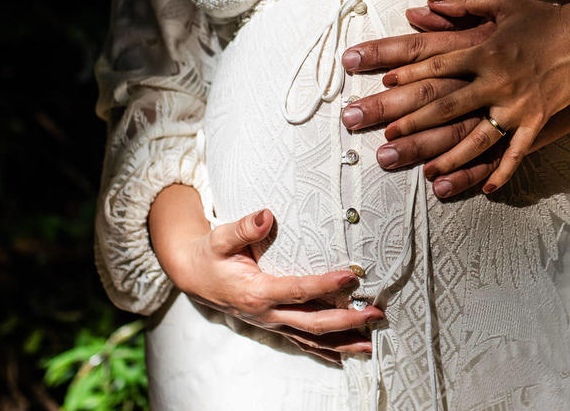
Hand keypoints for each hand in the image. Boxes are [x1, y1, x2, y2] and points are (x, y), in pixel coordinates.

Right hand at [149, 186, 382, 363]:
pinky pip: (303, 343)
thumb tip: (267, 214)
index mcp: (255, 291)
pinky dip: (326, 350)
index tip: (352, 276)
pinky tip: (346, 354)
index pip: (297, 290)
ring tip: (370, 341)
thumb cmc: (211, 254)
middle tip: (375, 313)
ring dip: (342, 341)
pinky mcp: (274, 326)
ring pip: (311, 339)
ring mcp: (271, 323)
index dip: (325, 285)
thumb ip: (244, 227)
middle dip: (346, 320)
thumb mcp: (220, 237)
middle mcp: (266, 313)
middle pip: (311, 321)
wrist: (194, 276)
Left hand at [342, 2, 569, 196]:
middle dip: (413, 123)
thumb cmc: (541, 19)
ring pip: (476, 136)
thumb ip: (461, 4)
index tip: (382, 84)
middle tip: (386, 138)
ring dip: (448, 155)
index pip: (436, 65)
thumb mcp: (501, 2)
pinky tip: (484, 189)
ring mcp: (516, 105)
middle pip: (446, 105)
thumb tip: (424, 6)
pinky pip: (515, 152)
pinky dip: (500, 171)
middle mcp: (496, 80)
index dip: (407, 75)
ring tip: (424, 171)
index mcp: (483, 50)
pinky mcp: (536, 122)